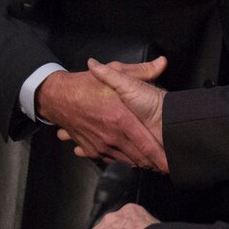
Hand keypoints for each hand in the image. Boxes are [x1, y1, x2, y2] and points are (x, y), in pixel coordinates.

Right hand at [40, 56, 166, 169]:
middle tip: (163, 165)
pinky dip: (121, 160)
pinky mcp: (92, 149)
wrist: (58, 97)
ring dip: (138, 163)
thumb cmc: (87, 85)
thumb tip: (162, 62)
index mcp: (122, 118)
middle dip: (152, 164)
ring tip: (150, 163)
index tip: (170, 165)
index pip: (146, 145)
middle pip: (138, 158)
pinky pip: (110, 160)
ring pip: (125, 161)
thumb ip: (142, 70)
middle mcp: (113, 135)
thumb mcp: (116, 72)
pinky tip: (128, 158)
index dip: (159, 158)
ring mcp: (101, 144)